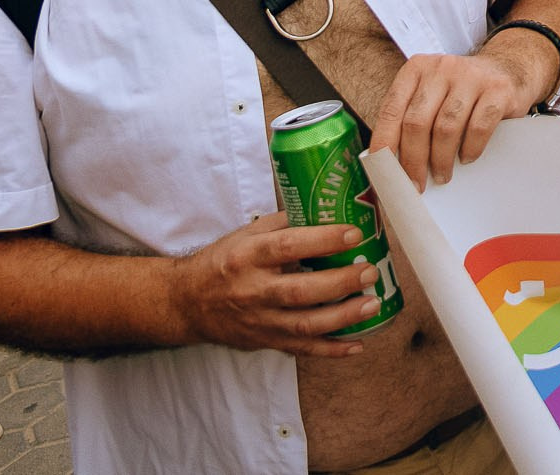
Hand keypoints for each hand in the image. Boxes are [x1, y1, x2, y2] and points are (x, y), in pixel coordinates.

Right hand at [169, 211, 384, 358]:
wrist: (187, 303)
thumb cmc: (223, 262)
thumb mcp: (246, 235)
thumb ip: (284, 223)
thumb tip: (327, 210)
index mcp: (248, 256)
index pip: (288, 246)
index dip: (323, 240)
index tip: (353, 234)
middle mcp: (253, 290)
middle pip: (300, 290)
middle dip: (340, 282)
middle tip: (369, 270)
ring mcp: (259, 320)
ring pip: (305, 324)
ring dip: (344, 317)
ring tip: (373, 304)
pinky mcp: (264, 341)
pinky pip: (302, 349)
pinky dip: (331, 350)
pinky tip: (357, 344)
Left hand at [374, 41, 545, 189]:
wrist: (509, 68)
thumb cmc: (461, 91)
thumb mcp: (432, 92)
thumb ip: (412, 117)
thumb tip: (392, 164)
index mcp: (416, 68)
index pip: (391, 110)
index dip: (384, 143)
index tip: (384, 171)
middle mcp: (441, 68)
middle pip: (417, 122)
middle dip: (413, 160)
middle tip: (416, 184)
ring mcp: (471, 76)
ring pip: (446, 128)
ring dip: (441, 159)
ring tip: (442, 175)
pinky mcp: (498, 90)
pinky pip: (478, 127)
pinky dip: (470, 149)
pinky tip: (466, 158)